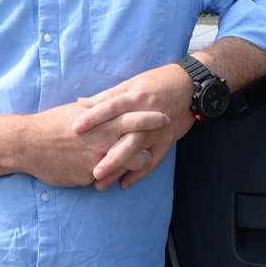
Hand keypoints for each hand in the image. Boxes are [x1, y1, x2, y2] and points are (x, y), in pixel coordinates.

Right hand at [22, 101, 168, 187]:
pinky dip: (105, 174)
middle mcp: (104, 143)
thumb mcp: (78, 110)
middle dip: (146, 150)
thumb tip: (112, 98)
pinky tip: (101, 171)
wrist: (28, 145)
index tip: (165, 118)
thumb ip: (99, 106)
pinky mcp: (87, 177)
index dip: (152, 119)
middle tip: (150, 147)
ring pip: (125, 167)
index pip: (136, 119)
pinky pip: (105, 177)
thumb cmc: (52, 123)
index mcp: (103, 123)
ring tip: (127, 162)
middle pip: (139, 149)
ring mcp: (97, 162)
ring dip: (128, 165)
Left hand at [73, 63, 197, 188]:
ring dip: (120, 169)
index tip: (75, 128)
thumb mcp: (132, 84)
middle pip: (126, 139)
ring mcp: (158, 132)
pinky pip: (153, 161)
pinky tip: (123, 184)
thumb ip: (107, 96)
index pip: (111, 108)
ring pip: (138, 153)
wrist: (190, 86)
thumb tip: (80, 102)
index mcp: (135, 98)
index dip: (93, 117)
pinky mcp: (167, 141)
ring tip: (101, 183)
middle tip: (92, 171)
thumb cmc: (156, 82)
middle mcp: (146, 116)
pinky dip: (139, 173)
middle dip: (110, 156)